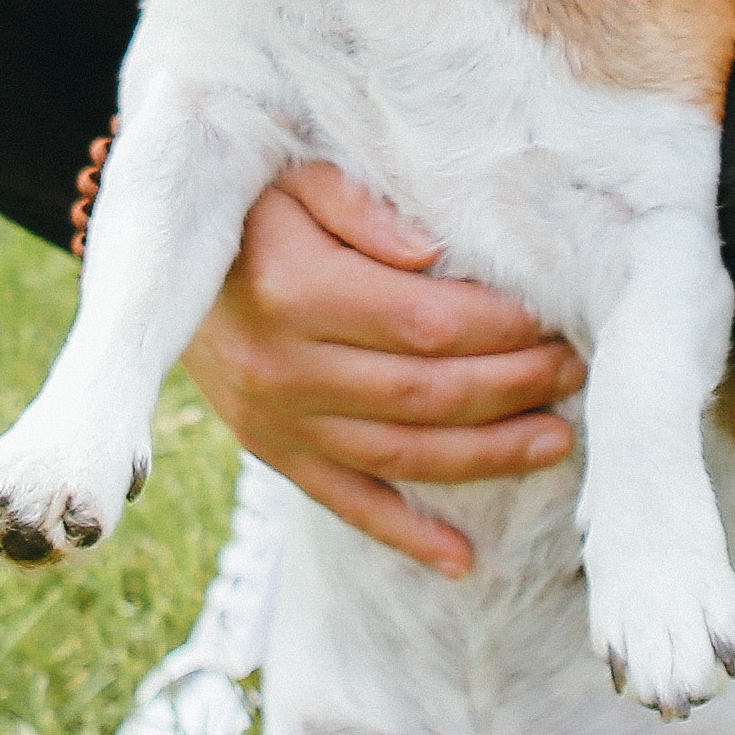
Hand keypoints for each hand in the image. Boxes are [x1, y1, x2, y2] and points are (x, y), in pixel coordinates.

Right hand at [184, 163, 582, 575]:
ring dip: (489, 454)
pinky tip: (464, 560)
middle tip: (577, 369)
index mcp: (293, 288)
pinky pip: (346, 504)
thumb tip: (432, 253)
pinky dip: (406, 537)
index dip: (499, 326)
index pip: (423, 322)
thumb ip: (358, 202)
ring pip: (402, 454)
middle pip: (425, 392)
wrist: (157, 263)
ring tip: (558, 440)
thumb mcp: (293, 175)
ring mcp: (276, 421)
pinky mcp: (271, 453)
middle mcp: (282, 366)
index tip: (554, 315)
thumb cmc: (249, 204)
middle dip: (514, 385)